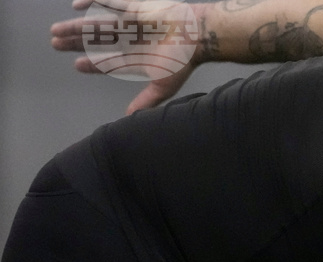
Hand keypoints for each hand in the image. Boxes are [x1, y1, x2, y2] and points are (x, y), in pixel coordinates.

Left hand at [50, 0, 209, 113]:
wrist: (196, 35)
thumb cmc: (182, 60)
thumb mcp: (163, 84)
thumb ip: (146, 99)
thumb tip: (131, 116)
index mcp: (139, 57)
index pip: (111, 60)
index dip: (93, 64)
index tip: (76, 65)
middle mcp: (133, 39)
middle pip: (99, 42)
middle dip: (77, 43)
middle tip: (55, 44)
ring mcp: (132, 22)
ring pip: (98, 24)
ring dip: (77, 27)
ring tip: (55, 30)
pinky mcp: (133, 6)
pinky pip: (110, 1)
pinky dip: (93, 0)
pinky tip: (75, 5)